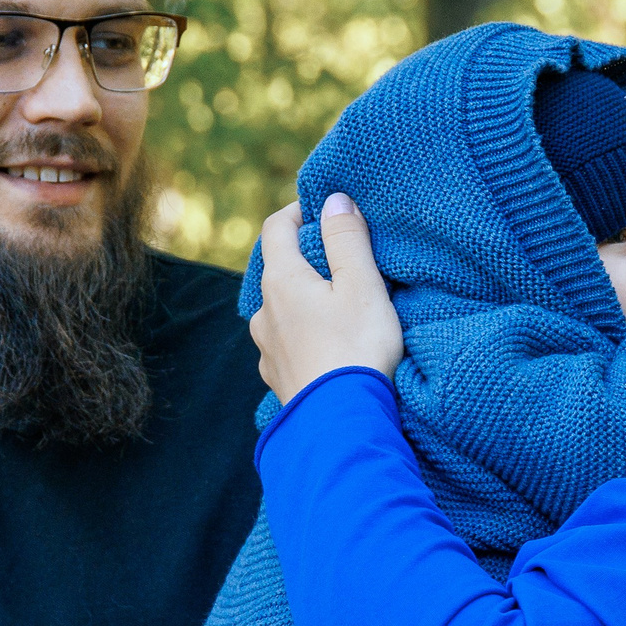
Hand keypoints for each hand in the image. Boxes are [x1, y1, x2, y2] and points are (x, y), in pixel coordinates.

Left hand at [249, 194, 404, 405]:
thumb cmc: (356, 350)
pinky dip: (305, 334)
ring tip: (340, 307)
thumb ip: (347, 238)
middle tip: (343, 259)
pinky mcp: (278, 377)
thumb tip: (334, 199)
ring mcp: (267, 348)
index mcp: (280, 281)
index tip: (325, 210)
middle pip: (278, 269)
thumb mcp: (361, 285)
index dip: (299, 210)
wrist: (341, 425)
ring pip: (282, 309)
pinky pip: (287, 343)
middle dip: (307, 258)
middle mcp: (264, 312)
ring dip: (305, 300)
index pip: (275, 227)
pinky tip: (329, 345)